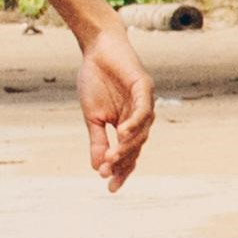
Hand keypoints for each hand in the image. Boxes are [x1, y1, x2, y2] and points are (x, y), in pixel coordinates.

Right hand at [71, 25, 154, 190]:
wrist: (97, 49)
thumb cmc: (96, 80)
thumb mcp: (92, 116)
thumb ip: (98, 140)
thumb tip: (97, 167)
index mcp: (128, 125)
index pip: (128, 154)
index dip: (121, 171)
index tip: (110, 188)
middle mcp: (140, 117)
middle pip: (136, 146)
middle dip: (123, 162)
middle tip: (107, 173)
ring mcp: (145, 103)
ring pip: (142, 132)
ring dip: (128, 146)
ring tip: (113, 158)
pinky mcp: (144, 87)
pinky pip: (144, 109)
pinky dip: (135, 123)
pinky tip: (123, 133)